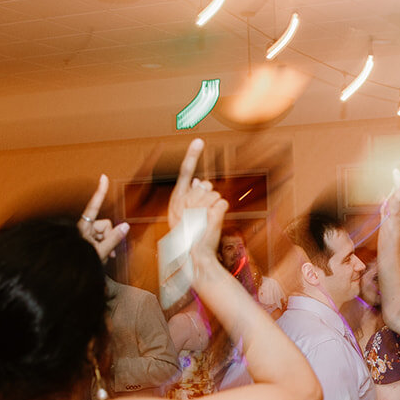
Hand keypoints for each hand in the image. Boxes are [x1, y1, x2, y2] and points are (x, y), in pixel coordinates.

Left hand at [78, 174, 130, 260]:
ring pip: (104, 233)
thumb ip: (113, 239)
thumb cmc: (77, 263)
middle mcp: (84, 227)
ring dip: (106, 244)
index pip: (94, 206)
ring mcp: (85, 234)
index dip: (100, 191)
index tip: (103, 177)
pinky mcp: (87, 240)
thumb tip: (125, 227)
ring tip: (102, 257)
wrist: (66, 273)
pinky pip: (100, 239)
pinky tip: (102, 256)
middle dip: (109, 236)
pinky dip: (103, 246)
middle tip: (107, 251)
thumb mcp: (100, 252)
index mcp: (83, 227)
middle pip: (105, 224)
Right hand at [165, 139, 224, 256]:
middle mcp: (183, 202)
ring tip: (205, 223)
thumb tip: (198, 181)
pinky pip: (223, 203)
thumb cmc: (190, 239)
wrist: (194, 259)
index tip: (199, 140)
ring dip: (215, 207)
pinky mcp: (210, 214)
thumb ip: (189, 198)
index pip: (184, 173)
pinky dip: (222, 212)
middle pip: (205, 185)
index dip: (192, 155)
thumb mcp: (184, 217)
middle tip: (202, 217)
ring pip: (215, 194)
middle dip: (208, 197)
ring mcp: (196, 208)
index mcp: (176, 201)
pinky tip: (214, 223)